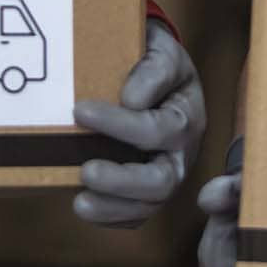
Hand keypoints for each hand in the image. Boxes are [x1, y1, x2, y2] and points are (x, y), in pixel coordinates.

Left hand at [70, 20, 205, 227]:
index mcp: (187, 117)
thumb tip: (132, 100)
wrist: (155, 71)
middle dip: (122, 181)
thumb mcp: (162, 50)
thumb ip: (153, 68)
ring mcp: (167, 175)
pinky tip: (85, 205)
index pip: (158, 129)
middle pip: (162, 181)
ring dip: (112, 206)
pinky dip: (111, 216)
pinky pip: (135, 215)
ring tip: (79, 201)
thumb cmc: (155, 59)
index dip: (120, 124)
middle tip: (85, 171)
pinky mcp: (149, 191)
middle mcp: (182, 153)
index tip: (80, 110)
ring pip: (148, 205)